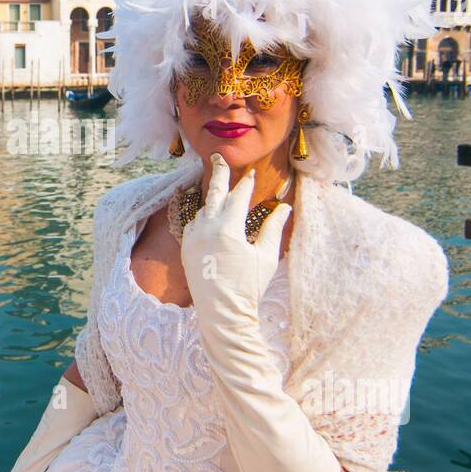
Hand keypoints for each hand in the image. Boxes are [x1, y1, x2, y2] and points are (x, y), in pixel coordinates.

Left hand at [180, 153, 290, 330]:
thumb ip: (273, 229)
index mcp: (228, 228)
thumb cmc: (249, 286)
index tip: (251, 174)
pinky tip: (209, 213)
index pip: (238, 197)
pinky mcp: (186, 247)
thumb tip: (284, 208)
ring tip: (217, 187)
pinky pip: (194, 223)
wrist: (221, 313)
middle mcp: (207, 228)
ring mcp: (193, 237)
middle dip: (218, 174)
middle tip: (219, 158)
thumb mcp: (266, 256)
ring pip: (203, 208)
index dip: (245, 184)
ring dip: (212, 198)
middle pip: (213, 193)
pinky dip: (202, 215)